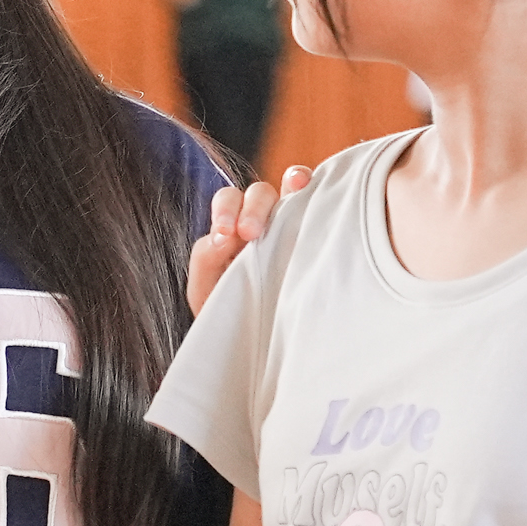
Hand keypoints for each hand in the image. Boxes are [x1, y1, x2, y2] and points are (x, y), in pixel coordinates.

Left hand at [188, 167, 310, 315]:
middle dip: (254, 207)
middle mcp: (263, 220)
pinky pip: (321, 200)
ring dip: (292, 184)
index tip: (225, 235)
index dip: (226, 210)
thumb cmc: (230, 312)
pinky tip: (319, 189)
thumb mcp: (206, 290)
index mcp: (233, 228)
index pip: (229, 201)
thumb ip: (205, 259)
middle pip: (259, 192)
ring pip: (291, 187)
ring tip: (295, 188)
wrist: (259, 341)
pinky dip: (319, 188)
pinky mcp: (319, 231)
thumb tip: (223, 237)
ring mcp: (293, 223)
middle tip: (250, 232)